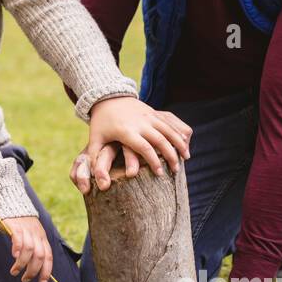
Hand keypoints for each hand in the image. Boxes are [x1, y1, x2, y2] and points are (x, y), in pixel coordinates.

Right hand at [0, 216, 52, 281]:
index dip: (46, 271)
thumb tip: (34, 267)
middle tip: (25, 279)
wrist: (11, 201)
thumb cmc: (20, 222)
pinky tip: (13, 256)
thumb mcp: (31, 234)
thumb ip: (33, 247)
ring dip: (22, 264)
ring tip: (14, 272)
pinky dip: (17, 248)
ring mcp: (26, 229)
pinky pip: (18, 238)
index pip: (48, 256)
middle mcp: (36, 234)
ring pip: (29, 249)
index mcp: (42, 237)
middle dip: (33, 271)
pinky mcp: (15, 225)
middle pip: (39, 255)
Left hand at [74, 96, 191, 192]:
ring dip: (179, 144)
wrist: (107, 96)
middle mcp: (140, 122)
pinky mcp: (154, 111)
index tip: (160, 174)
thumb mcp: (95, 140)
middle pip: (160, 139)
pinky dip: (179, 132)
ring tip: (186, 158)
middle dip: (171, 156)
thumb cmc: (101, 122)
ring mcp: (149, 115)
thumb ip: (95, 160)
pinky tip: (185, 142)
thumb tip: (100, 185)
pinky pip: (171, 121)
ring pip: (169, 130)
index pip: (144, 147)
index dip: (153, 161)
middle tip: (176, 171)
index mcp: (126, 131)